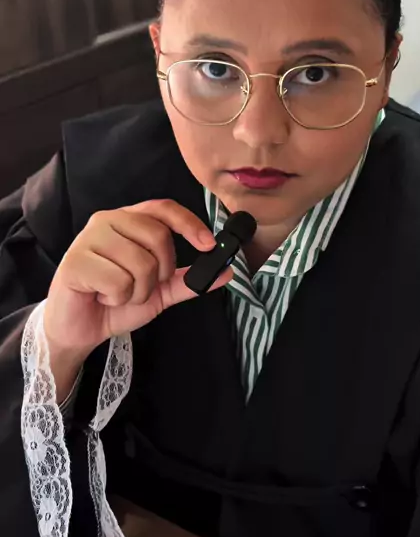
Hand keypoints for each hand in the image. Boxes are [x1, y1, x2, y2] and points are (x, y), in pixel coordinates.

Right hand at [43, 199, 230, 366]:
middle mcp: (108, 221)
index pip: (164, 208)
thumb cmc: (115, 302)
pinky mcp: (75, 261)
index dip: (190, 224)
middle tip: (142, 286)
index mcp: (129, 220)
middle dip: (160, 272)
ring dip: (137, 291)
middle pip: (158, 237)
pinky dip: (116, 298)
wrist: (79, 328)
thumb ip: (189, 281)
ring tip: (118, 294)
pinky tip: (101, 297)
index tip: (209, 246)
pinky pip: (118, 281)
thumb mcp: (159, 291)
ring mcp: (88, 239)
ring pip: (140, 262)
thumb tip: (226, 272)